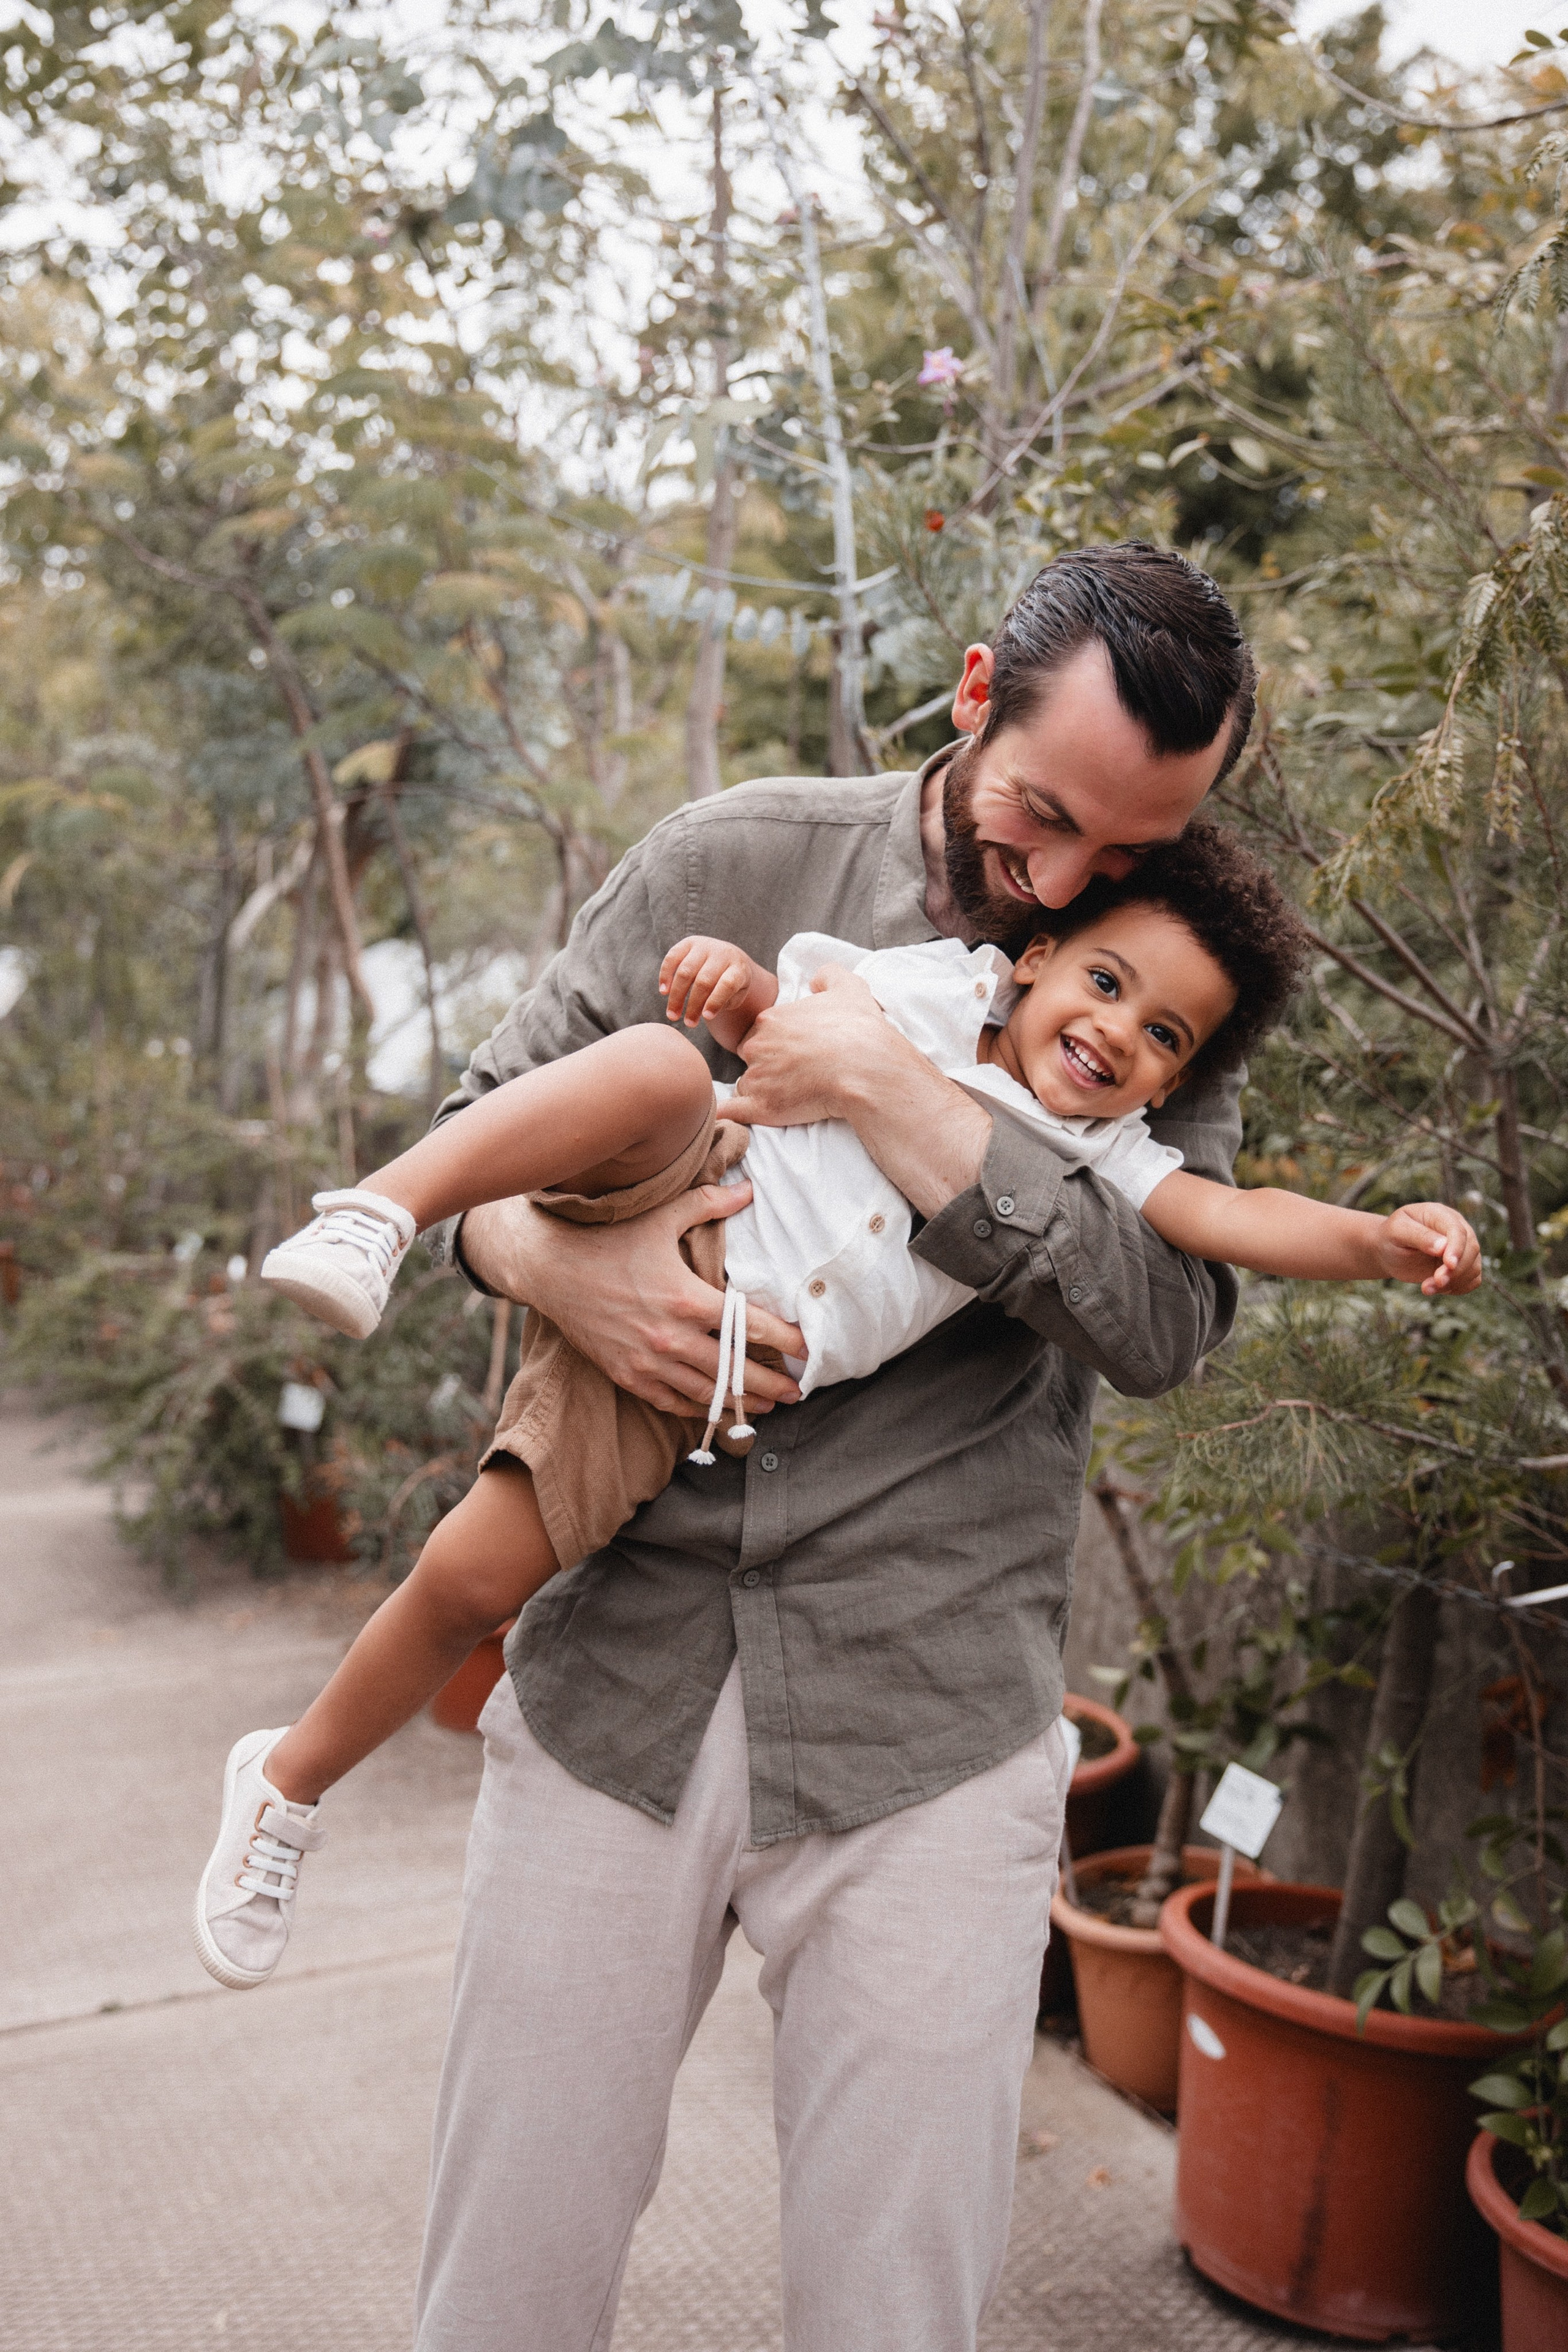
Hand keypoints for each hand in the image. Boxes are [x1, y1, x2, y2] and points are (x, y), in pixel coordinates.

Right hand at [457, 1187, 804, 1415]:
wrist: (550, 1268)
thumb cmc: (608, 1238)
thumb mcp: (660, 1216)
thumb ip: (708, 1204)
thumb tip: (749, 1191)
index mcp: (686, 1299)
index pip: (750, 1326)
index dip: (784, 1339)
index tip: (808, 1348)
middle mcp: (670, 1337)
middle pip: (734, 1369)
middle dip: (771, 1382)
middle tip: (799, 1391)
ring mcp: (647, 1361)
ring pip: (706, 1393)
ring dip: (741, 1402)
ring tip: (769, 1406)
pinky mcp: (626, 1375)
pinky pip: (671, 1402)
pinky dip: (699, 1409)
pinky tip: (718, 1410)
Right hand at [659, 936, 766, 1031]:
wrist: (729, 956)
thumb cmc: (731, 983)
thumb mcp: (737, 994)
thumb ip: (725, 1002)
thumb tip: (705, 1012)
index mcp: (738, 968)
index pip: (727, 984)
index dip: (715, 1001)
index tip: (706, 1018)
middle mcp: (722, 953)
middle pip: (703, 981)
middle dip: (693, 1005)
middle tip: (688, 1023)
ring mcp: (705, 945)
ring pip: (685, 971)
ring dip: (676, 996)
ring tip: (673, 1015)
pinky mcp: (689, 942)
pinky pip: (672, 957)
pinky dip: (665, 975)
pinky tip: (664, 992)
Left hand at [720, 963, 889, 1129]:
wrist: (866, 1070)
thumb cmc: (858, 1031)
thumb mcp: (849, 988)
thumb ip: (828, 975)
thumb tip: (815, 980)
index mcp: (770, 1020)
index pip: (759, 1033)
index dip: (776, 1044)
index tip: (796, 1053)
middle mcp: (756, 1047)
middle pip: (750, 1058)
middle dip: (766, 1065)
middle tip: (795, 1075)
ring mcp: (757, 1078)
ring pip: (747, 1086)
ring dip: (760, 1091)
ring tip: (791, 1097)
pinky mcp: (761, 1107)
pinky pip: (732, 1112)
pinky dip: (731, 1115)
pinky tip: (734, 1118)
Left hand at [1374, 1202, 1482, 1294]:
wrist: (1389, 1251)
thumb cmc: (1391, 1237)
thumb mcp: (1397, 1232)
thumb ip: (1418, 1235)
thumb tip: (1442, 1247)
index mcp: (1440, 1214)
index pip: (1458, 1230)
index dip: (1457, 1248)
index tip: (1449, 1265)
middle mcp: (1457, 1228)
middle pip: (1471, 1249)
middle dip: (1454, 1271)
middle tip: (1430, 1284)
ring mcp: (1462, 1247)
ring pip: (1473, 1267)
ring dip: (1453, 1282)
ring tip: (1426, 1289)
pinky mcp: (1463, 1265)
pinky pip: (1473, 1279)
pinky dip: (1459, 1288)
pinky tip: (1437, 1289)